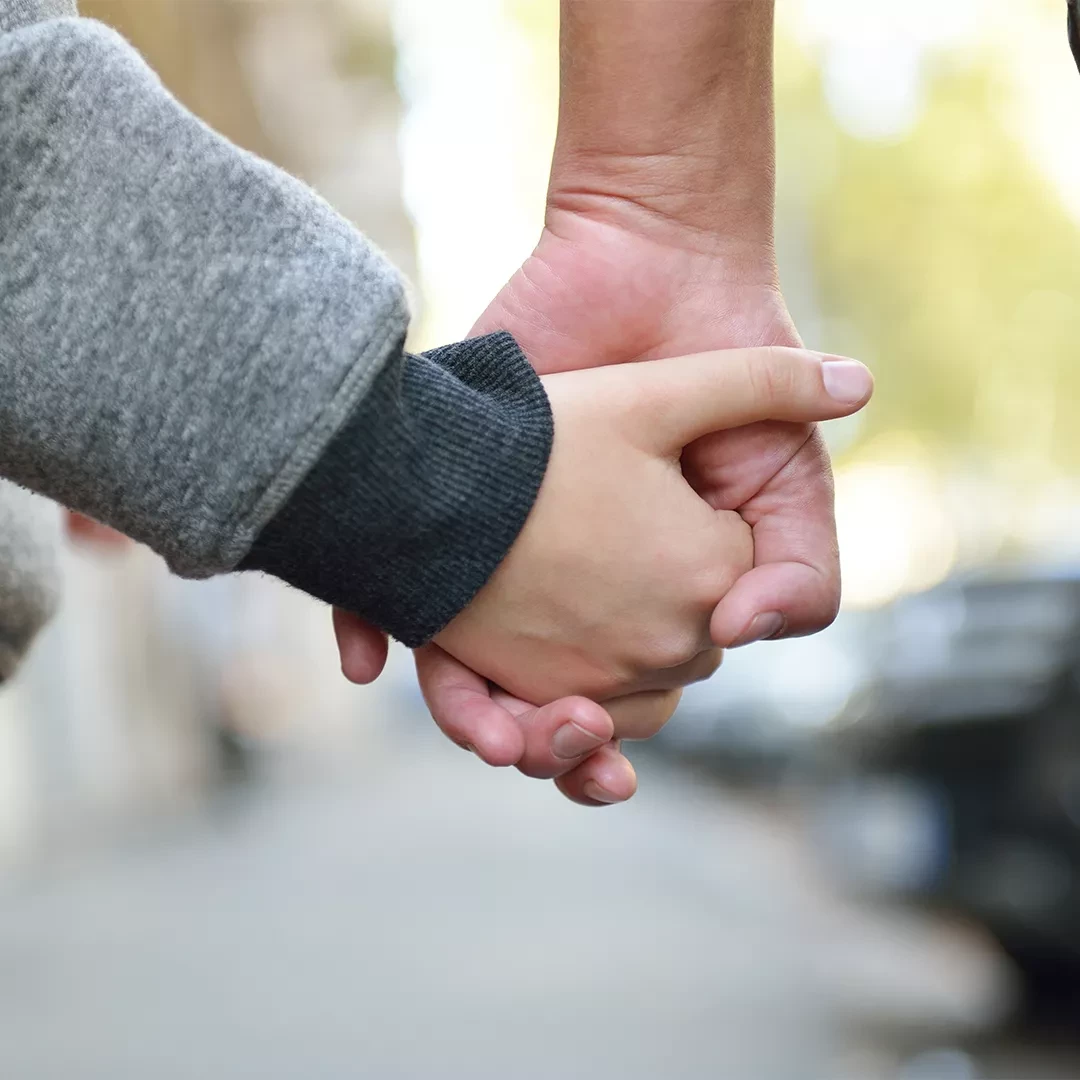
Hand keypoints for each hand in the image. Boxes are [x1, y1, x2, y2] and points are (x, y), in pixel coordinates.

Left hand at [335, 205, 843, 803]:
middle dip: (535, 747)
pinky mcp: (446, 499)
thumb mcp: (785, 482)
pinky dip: (367, 628)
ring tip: (488, 733)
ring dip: (464, 716)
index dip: (599, 751)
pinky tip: (367, 663)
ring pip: (460, 668)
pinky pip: (388, 582)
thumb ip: (801, 570)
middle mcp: (563, 583)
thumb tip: (745, 635)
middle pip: (534, 703)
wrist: (659, 273)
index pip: (613, 705)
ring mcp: (499, 546)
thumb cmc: (730, 379)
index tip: (602, 766)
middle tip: (538, 750)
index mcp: (641, 598)